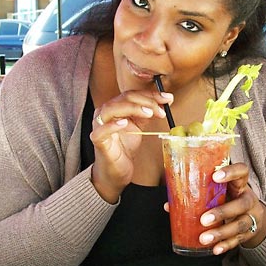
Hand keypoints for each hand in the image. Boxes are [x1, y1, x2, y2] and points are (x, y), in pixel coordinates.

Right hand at [90, 88, 171, 202]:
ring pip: (111, 109)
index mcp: (115, 107)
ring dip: (132, 108)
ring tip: (149, 113)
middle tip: (161, 109)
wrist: (116, 171)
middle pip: (124, 98)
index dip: (151, 94)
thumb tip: (165, 101)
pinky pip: (102, 130)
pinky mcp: (97, 140)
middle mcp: (105, 113)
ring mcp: (99, 125)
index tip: (168, 98)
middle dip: (146, 101)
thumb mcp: (139, 127)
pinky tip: (124, 123)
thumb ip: (148, 113)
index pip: (133, 94)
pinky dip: (112, 125)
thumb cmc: (124, 148)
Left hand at [165, 162, 265, 254]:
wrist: (252, 215)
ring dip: (221, 232)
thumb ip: (199, 194)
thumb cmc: (228, 198)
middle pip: (241, 204)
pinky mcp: (250, 232)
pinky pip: (239, 240)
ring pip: (240, 225)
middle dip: (222, 212)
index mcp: (240, 184)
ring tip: (204, 238)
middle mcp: (248, 199)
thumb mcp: (220, 191)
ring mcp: (251, 216)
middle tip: (203, 220)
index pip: (242, 171)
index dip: (231, 172)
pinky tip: (215, 249)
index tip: (214, 176)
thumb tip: (170, 205)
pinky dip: (226, 245)